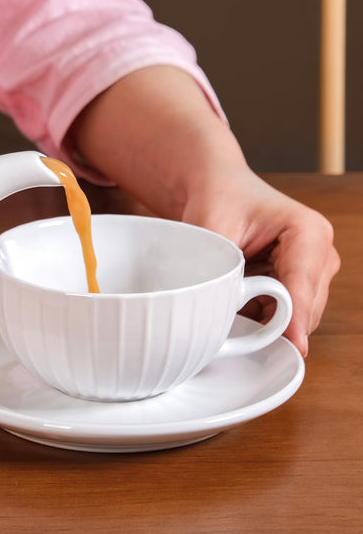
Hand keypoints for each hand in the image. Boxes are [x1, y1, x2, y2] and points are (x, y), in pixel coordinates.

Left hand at [178, 170, 339, 356]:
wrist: (218, 189)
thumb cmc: (219, 199)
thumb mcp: (213, 228)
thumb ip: (222, 269)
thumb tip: (222, 312)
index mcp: (308, 231)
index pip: (302, 283)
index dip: (295, 316)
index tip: (294, 344)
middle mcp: (320, 253)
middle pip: (306, 307)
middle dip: (274, 323)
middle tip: (234, 327)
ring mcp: (314, 271)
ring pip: (298, 316)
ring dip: (267, 321)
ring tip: (231, 309)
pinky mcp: (299, 284)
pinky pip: (285, 315)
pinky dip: (262, 318)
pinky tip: (238, 307)